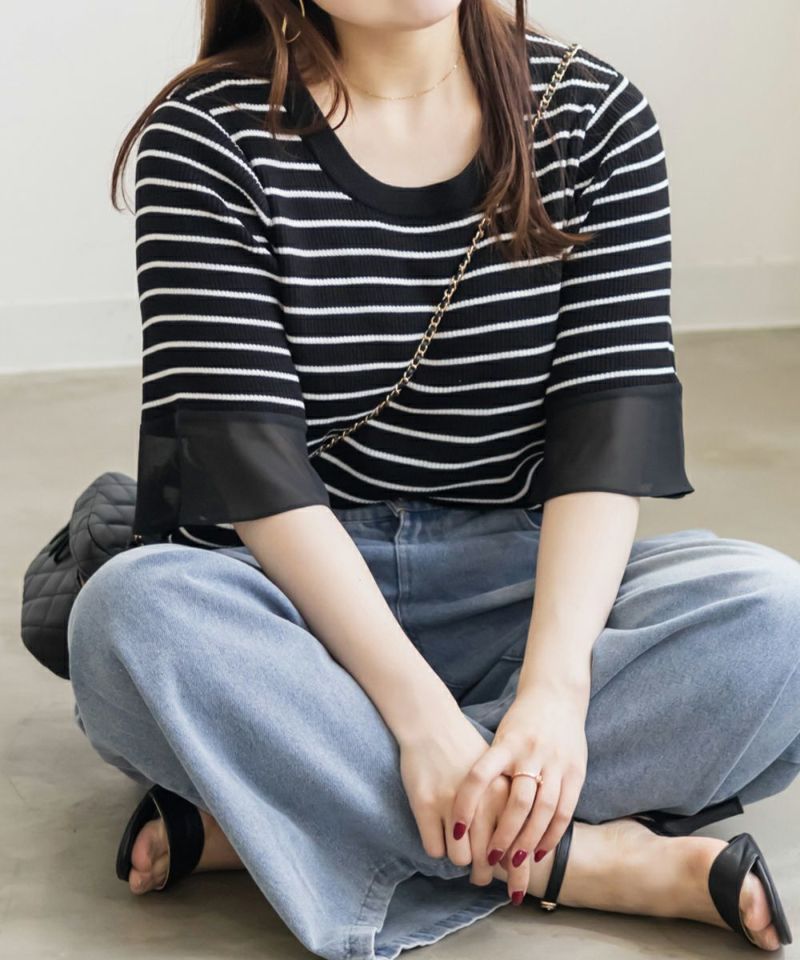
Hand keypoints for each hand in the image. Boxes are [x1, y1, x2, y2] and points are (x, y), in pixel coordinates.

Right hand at [399, 707, 514, 886]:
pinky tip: (437, 834)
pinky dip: (436, 848)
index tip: (515, 888)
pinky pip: (434, 849)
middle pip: (489, 858)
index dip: (517, 870)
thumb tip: (514, 850)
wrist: (431, 722)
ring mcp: (452, 803)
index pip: (516, 843)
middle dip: (486, 874)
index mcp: (504, 791)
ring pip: (460, 858)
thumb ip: (506, 806)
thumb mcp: (495, 774)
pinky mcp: (425, 804)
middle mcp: (482, 800)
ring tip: (458, 852)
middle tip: (481, 878)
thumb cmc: (465, 751)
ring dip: (460, 859)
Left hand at [450, 681, 587, 898]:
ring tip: (514, 862)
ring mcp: (556, 763)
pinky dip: (553, 835)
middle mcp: (531, 753)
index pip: (480, 776)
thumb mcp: (500, 737)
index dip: (467, 805)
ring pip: (543, 810)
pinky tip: (539, 852)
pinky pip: (565, 810)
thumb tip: (467, 809)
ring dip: (528, 841)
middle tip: (489, 859)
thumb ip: (491, 768)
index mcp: (506, 743)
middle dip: (503, 835)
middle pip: (517, 802)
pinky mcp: (576, 771)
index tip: (455, 831)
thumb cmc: (521, 722)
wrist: (557, 694)